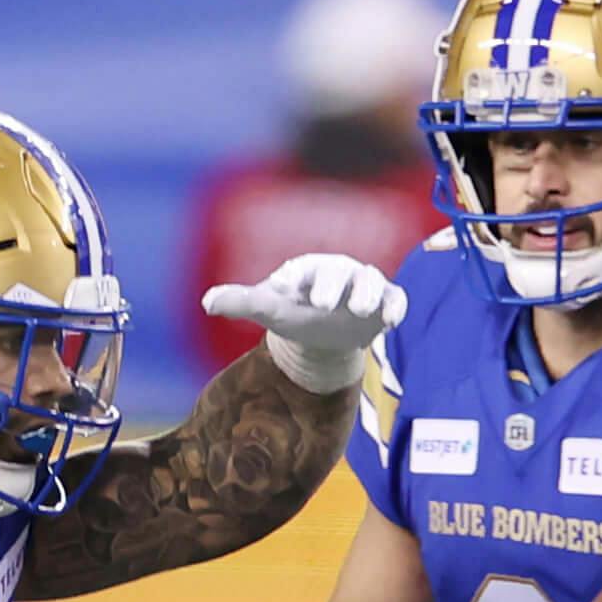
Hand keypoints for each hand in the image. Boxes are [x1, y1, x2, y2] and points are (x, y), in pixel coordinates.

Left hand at [202, 255, 405, 393]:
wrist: (324, 332)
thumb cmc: (294, 312)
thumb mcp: (268, 308)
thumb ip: (240, 302)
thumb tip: (206, 303)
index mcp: (308, 269)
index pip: (303, 269)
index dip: (296, 277)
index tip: (286, 289)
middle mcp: (338, 272)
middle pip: (337, 273)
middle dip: (330, 285)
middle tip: (322, 304)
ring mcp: (364, 286)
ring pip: (370, 281)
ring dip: (366, 293)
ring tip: (360, 311)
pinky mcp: (384, 302)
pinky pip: (395, 298)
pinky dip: (394, 306)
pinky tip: (390, 322)